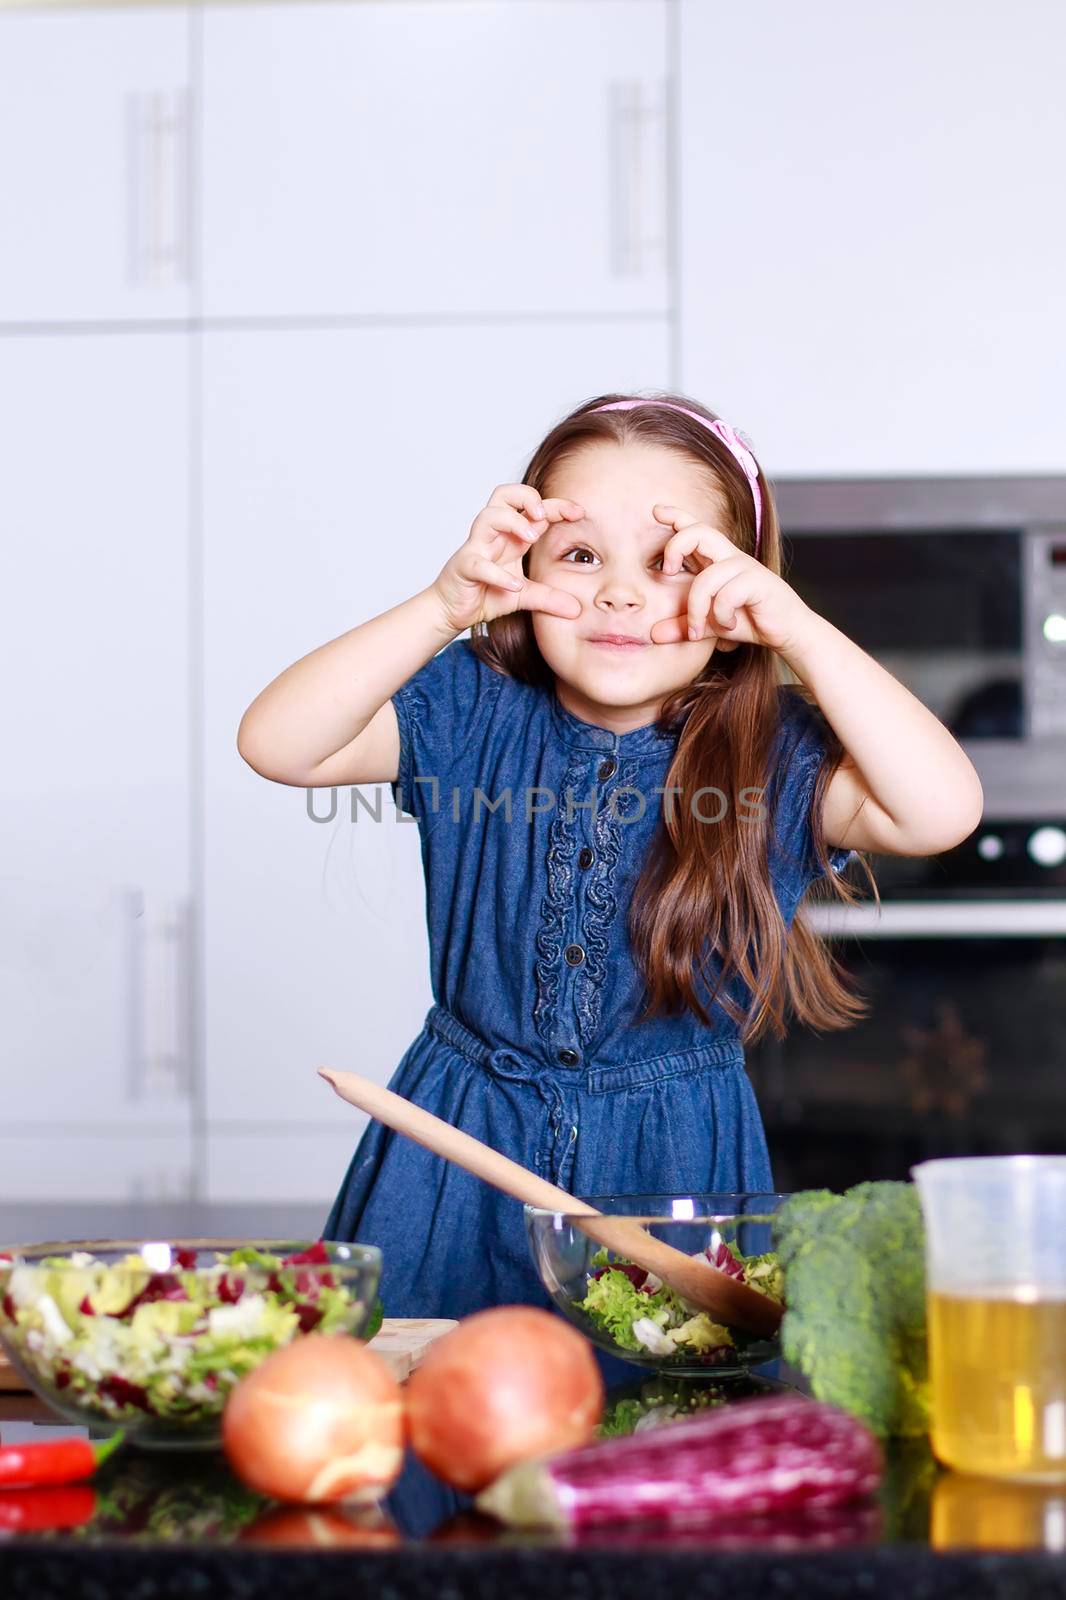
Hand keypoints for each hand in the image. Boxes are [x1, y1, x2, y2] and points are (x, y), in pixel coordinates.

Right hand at [431, 483, 584, 634]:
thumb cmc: (485, 594)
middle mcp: (494, 535)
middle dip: (527, 497)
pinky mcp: (463, 567)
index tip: (579, 513)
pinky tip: (515, 585)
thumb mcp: (524, 596)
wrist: (452, 610)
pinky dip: (497, 573)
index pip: (533, 509)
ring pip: (488, 517)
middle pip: (504, 495)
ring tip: (531, 537)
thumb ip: (549, 598)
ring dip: (513, 522)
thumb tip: (577, 610)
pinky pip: (478, 562)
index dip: (556, 505)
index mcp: (511, 536)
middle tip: (543, 515)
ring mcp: (476, 548)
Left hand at [648, 505, 813, 655]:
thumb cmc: (751, 621)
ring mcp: (745, 568)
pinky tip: (729, 625)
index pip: (697, 530)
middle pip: (699, 532)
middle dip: (676, 546)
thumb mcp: (710, 625)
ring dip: (697, 609)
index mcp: (718, 561)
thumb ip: (683, 626)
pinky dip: (722, 615)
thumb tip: (653, 635)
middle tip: (667, 570)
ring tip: (698, 631)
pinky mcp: (757, 582)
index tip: (657, 510)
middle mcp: (730, 558)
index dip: (678, 516)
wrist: (789, 632)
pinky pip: (726, 595)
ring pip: (707, 579)